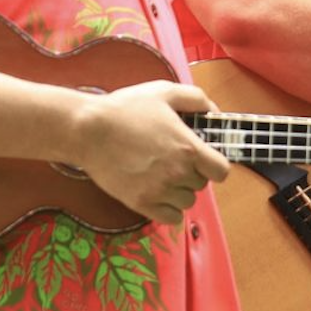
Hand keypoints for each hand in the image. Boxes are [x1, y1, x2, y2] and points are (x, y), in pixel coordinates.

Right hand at [71, 80, 230, 224]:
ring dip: (181, 190)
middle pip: (202, 184)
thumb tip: (214, 112)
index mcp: (188, 148)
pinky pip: (171, 218)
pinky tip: (159, 192)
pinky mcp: (141, 204)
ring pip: (187, 202)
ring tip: (164, 173)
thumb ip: (196, 99)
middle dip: (193, 172)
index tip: (205, 157)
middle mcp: (178, 173)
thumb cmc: (126, 109)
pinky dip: (170, 208)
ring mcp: (159, 191)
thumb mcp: (165, 92)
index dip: (216, 163)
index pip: (221, 171)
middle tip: (175, 158)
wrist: (89, 130)